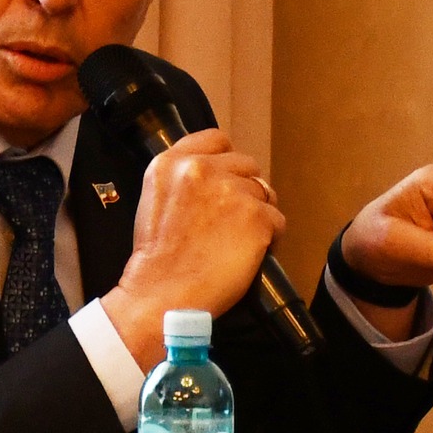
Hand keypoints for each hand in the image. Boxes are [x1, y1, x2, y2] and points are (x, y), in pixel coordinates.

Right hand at [103, 129, 283, 370]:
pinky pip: (278, 221)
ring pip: (265, 194)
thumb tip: (215, 175)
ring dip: (257, 214)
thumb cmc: (157, 256)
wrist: (162, 293)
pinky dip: (269, 238)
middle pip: (246, 165)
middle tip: (230, 219)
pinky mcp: (256, 217)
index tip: (223, 181)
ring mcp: (231, 191)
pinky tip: (248, 252)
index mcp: (172, 162)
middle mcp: (202, 168)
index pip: (216, 139)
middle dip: (243, 189)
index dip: (225, 162)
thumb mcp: (155, 199)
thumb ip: (182, 179)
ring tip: (238, 239)